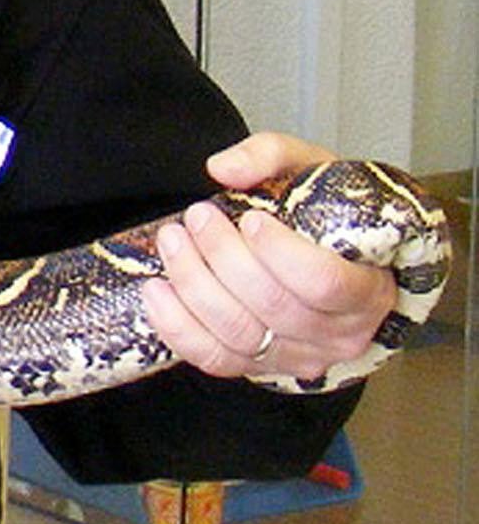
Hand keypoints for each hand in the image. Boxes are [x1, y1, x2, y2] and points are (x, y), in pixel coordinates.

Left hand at [142, 131, 397, 381]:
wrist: (336, 262)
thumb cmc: (329, 217)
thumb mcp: (314, 170)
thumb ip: (271, 156)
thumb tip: (223, 168)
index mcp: (366, 287)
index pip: (325, 282)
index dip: (279, 252)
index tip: (249, 219)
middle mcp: (339, 333)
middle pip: (273, 306)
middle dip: (222, 257)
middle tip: (197, 217)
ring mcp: (299, 356)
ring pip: (240, 334)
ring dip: (194, 284)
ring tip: (172, 241)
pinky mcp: (260, 367)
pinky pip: (214, 359)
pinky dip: (178, 327)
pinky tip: (156, 291)